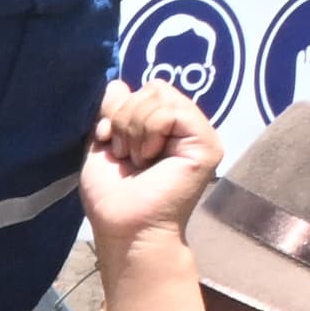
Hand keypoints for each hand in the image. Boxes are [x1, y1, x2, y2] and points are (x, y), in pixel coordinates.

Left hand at [79, 78, 223, 247]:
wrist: (125, 227)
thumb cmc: (112, 196)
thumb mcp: (103, 144)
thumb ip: (111, 113)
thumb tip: (117, 83)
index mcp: (163, 128)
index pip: (142, 90)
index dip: (117, 111)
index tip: (110, 143)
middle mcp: (184, 127)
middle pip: (151, 88)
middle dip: (125, 120)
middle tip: (127, 155)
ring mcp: (199, 134)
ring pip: (159, 96)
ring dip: (134, 129)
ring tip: (138, 160)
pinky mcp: (206, 143)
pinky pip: (170, 112)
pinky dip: (149, 133)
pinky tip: (149, 159)